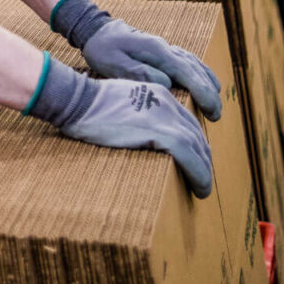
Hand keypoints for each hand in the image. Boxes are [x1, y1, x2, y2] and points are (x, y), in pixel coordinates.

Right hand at [28, 58, 213, 196]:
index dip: (194, 143)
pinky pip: (190, 158)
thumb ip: (134, 112)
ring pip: (198, 148)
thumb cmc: (87, 105)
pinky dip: (200, 174)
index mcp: (158, 94)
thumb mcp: (119, 102)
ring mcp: (166, 118)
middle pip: (196, 134)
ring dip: (204, 170)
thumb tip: (135, 132)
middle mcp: (168, 104)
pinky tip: (200, 188)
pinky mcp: (161, 133)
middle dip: (203, 158)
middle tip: (202, 178)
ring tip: (202, 188)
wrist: (79, 101)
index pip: (186, 121)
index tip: (194, 159)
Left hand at [82, 19, 221, 120]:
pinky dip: (201, 73)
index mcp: (156, 51)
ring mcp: (166, 48)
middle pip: (195, 69)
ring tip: (216, 105)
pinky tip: (207, 83)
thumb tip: (167, 82)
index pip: (186, 72)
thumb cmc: (103, 49)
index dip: (202, 91)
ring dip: (208, 83)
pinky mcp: (163, 51)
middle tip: (216, 116)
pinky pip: (189, 61)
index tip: (212, 109)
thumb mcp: (114, 63)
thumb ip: (139, 72)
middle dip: (209, 92)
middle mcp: (165, 47)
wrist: (96, 30)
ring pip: (195, 64)